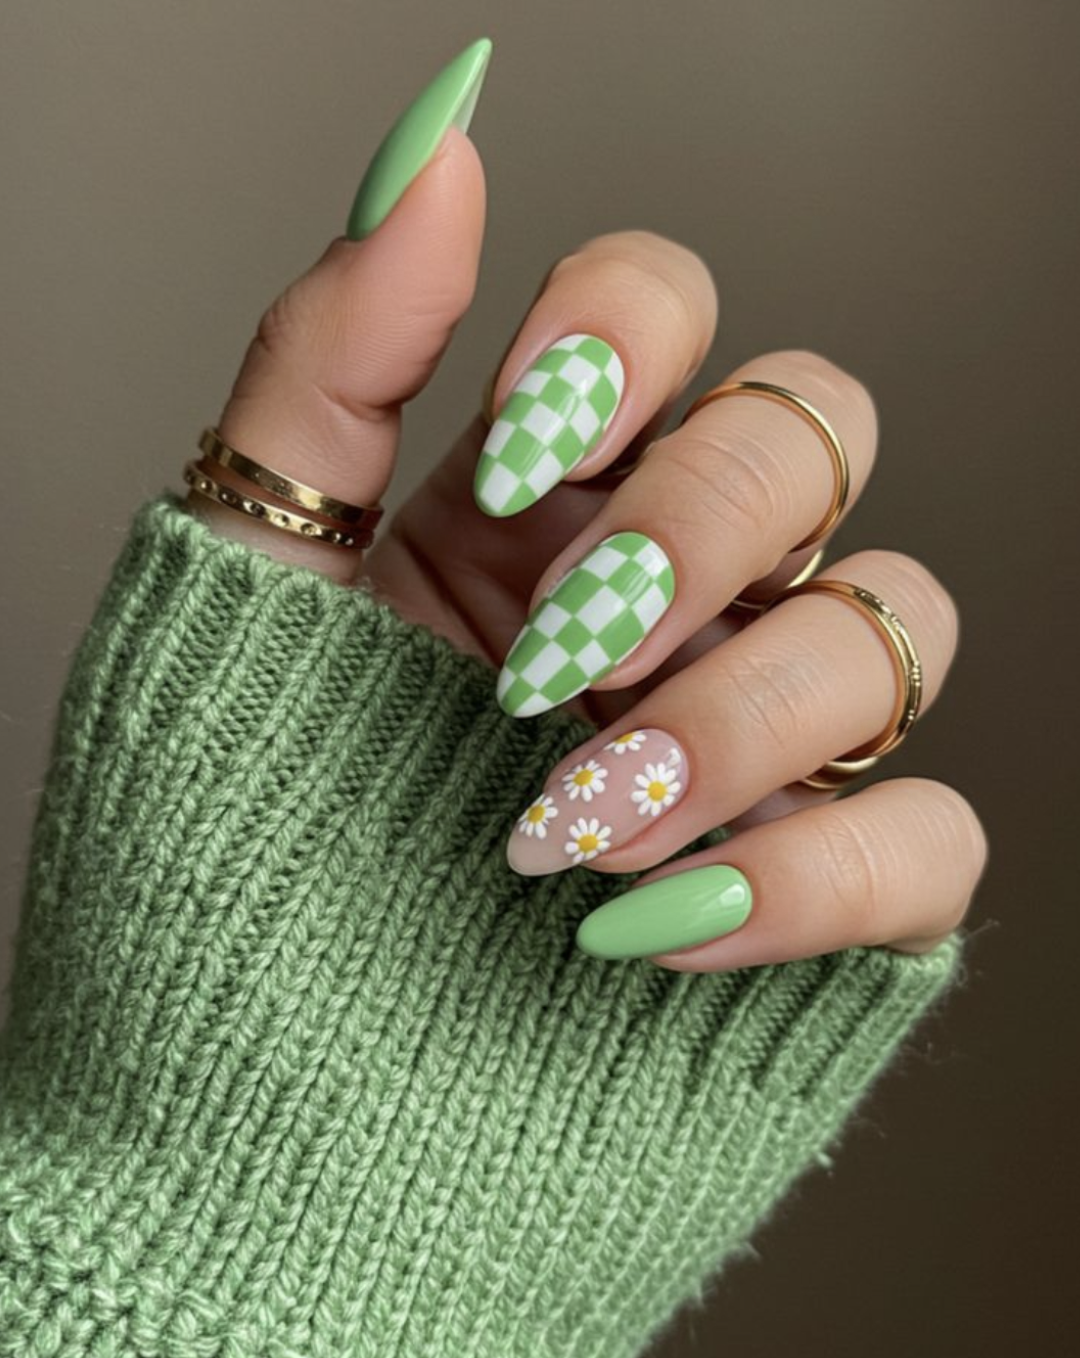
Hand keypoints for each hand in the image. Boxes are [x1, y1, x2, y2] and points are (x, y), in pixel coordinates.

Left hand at [188, 64, 985, 970]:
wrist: (243, 1124)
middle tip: (553, 660)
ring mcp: (753, 750)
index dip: (622, 340)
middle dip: (699, 527)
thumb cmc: (221, 854)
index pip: (668, 311)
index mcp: (536, 513)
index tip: (514, 457)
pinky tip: (650, 925)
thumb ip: (334, 351)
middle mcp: (664, 606)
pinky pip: (930, 834)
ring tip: (571, 824)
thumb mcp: (247, 573)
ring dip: (740, 714)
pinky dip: (813, 875)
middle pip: (813, 437)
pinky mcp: (816, 904)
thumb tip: (442, 139)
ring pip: (894, 625)